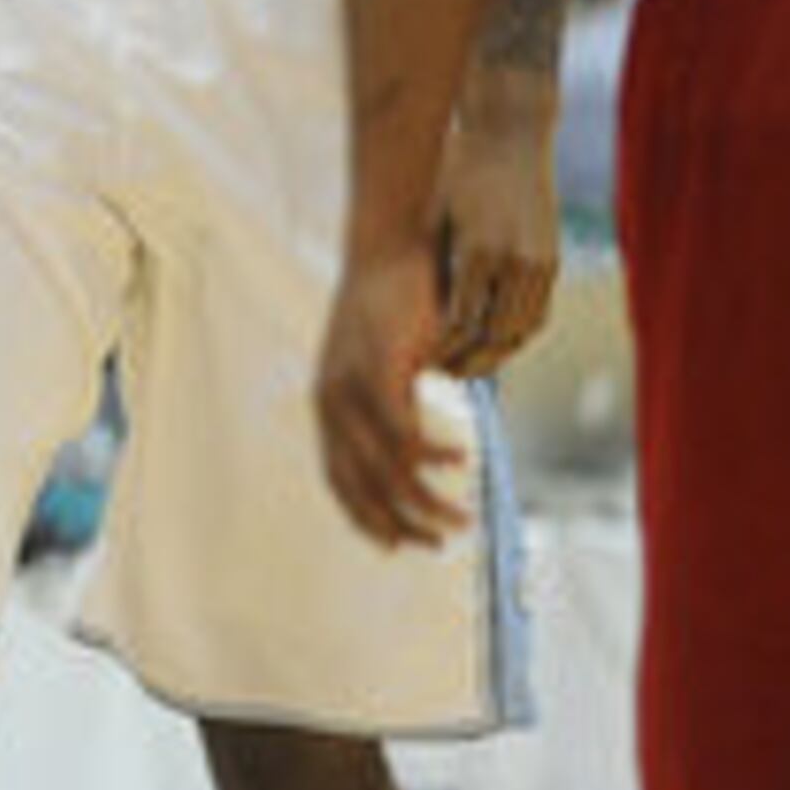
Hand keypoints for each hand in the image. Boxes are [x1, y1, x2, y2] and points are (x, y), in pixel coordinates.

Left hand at [313, 241, 463, 547]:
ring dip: (423, 500)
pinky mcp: (375, 364)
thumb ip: (397, 405)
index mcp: (329, 405)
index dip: (367, 519)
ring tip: (460, 517)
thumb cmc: (397, 305)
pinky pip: (399, 427)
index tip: (401, 546)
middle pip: (359, 485)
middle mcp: (329, 400)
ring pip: (382, 466)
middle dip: (399, 523)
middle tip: (440, 542)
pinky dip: (429, 451)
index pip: (339, 480)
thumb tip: (420, 451)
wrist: (391, 243)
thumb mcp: (390, 364)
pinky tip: (460, 459)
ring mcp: (348, 383)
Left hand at [428, 108, 559, 375]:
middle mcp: (513, 262)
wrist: (509, 138)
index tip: (423, 360)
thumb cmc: (459, 172)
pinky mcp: (551, 262)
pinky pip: (537, 314)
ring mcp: (538, 263)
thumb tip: (417, 313)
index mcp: (477, 251)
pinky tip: (496, 341)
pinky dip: (517, 334)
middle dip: (468, 361)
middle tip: (443, 372)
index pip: (461, 324)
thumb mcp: (437, 214)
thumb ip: (434, 264)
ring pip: (519, 332)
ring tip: (468, 364)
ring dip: (496, 354)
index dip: (443, 350)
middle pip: (494, 337)